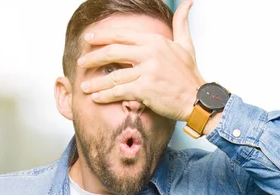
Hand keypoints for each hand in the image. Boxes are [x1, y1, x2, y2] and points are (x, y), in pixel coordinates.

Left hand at [77, 0, 204, 120]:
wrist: (198, 100)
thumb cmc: (190, 75)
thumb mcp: (186, 45)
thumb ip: (181, 23)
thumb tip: (187, 3)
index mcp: (155, 41)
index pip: (122, 36)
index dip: (102, 37)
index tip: (88, 39)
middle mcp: (149, 53)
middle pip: (112, 52)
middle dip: (93, 58)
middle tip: (81, 62)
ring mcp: (147, 71)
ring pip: (113, 75)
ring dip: (96, 82)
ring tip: (84, 86)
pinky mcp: (145, 89)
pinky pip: (119, 91)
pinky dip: (105, 95)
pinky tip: (96, 98)